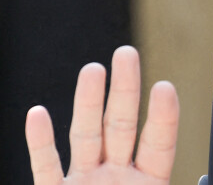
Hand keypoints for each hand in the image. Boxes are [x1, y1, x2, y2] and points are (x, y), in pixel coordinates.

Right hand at [25, 46, 178, 184]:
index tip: (164, 86)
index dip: (163, 116)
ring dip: (88, 103)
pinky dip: (40, 143)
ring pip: (86, 136)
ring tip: (93, 69)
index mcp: (147, 182)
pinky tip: (37, 114)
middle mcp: (115, 178)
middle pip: (121, 125)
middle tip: (127, 52)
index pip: (159, 143)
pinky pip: (46, 167)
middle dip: (125, 88)